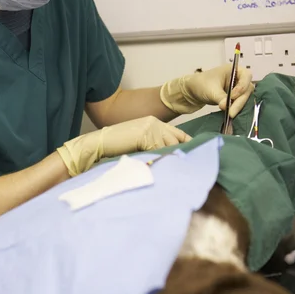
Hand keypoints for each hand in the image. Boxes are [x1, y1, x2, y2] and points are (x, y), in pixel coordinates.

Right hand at [57, 116, 191, 175]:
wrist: (100, 143)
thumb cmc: (117, 147)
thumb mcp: (140, 143)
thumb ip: (154, 145)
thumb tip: (170, 157)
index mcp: (154, 122)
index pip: (178, 133)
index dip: (187, 144)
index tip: (195, 155)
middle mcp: (155, 122)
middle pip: (176, 140)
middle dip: (181, 153)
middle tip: (188, 167)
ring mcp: (151, 127)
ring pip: (170, 145)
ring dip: (171, 158)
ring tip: (174, 171)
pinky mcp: (146, 134)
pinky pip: (160, 148)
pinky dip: (161, 158)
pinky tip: (160, 165)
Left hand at [160, 65, 253, 117]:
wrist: (189, 93)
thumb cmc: (199, 85)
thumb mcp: (211, 91)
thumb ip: (221, 98)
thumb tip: (227, 106)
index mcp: (233, 69)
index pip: (247, 76)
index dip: (242, 87)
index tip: (233, 96)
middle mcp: (237, 78)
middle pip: (247, 89)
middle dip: (240, 101)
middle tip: (231, 112)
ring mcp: (236, 88)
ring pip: (244, 97)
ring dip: (238, 106)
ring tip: (230, 115)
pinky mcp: (233, 98)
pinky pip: (239, 103)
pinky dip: (235, 108)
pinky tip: (230, 115)